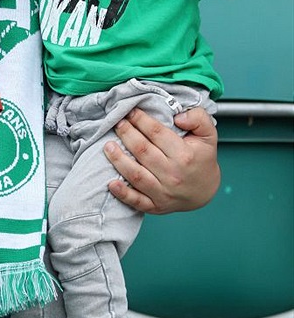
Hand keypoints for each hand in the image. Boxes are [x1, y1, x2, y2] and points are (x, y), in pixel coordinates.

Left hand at [105, 106, 219, 213]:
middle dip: (126, 134)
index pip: (156, 133)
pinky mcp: (155, 206)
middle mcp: (173, 175)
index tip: (131, 111)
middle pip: (143, 151)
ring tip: (107, 146)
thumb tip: (178, 116)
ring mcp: (163, 192)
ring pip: (136, 175)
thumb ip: (198, 118)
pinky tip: (111, 183)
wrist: (205, 190)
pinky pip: (137, 201)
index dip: (141, 120)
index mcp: (184, 155)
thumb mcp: (208, 135)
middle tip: (117, 123)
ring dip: (118, 160)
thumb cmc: (202, 159)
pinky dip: (123, 194)